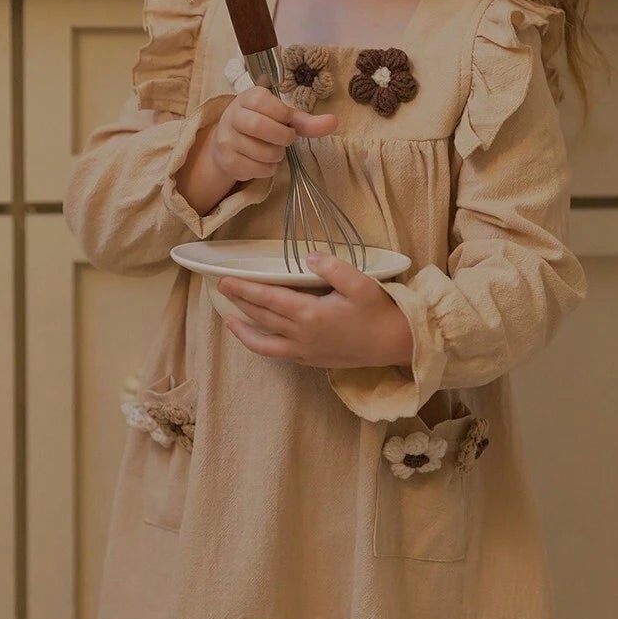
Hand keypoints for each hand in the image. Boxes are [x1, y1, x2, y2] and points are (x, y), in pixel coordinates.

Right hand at [208, 85, 336, 184]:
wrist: (229, 143)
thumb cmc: (261, 124)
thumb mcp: (282, 117)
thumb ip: (306, 121)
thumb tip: (333, 122)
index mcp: (247, 98)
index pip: (265, 103)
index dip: (283, 115)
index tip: (287, 121)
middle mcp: (232, 116)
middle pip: (259, 126)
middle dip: (282, 137)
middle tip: (287, 140)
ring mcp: (227, 140)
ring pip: (261, 152)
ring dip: (277, 156)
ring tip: (276, 151)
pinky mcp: (228, 161)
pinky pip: (256, 169)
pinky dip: (269, 169)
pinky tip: (266, 162)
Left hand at [219, 250, 415, 368]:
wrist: (394, 344)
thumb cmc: (379, 311)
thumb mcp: (361, 283)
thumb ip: (333, 268)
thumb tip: (308, 258)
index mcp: (310, 314)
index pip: (268, 299)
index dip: (245, 289)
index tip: (226, 279)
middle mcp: (302, 335)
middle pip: (261, 317)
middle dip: (239, 302)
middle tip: (222, 288)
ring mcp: (305, 351)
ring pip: (264, 343)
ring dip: (244, 331)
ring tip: (229, 320)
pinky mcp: (311, 360)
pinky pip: (278, 354)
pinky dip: (262, 345)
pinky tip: (259, 337)